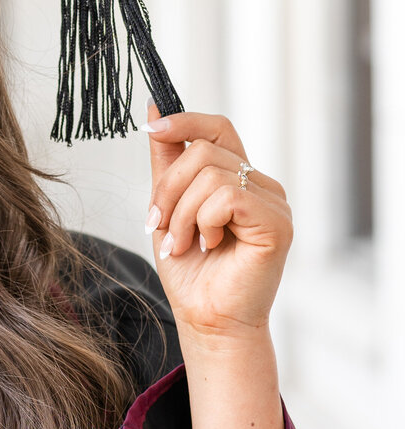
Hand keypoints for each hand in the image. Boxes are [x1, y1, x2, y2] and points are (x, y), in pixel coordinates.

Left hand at [144, 105, 292, 341]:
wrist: (206, 320)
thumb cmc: (191, 271)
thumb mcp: (168, 206)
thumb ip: (166, 161)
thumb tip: (154, 109)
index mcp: (238, 179)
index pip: (217, 128)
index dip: (183, 121)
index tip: (152, 126)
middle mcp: (261, 185)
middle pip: (203, 151)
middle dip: (168, 188)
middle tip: (157, 225)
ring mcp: (274, 202)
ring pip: (210, 173)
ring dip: (181, 213)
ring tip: (182, 244)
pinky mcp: (278, 223)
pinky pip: (227, 197)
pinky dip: (204, 221)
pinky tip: (208, 245)